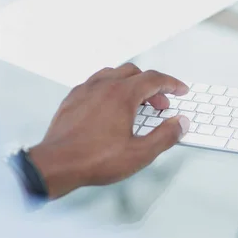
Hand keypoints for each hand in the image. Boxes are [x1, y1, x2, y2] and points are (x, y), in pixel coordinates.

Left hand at [28, 63, 190, 198]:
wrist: (57, 164)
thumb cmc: (94, 159)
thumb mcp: (140, 153)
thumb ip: (165, 136)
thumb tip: (181, 123)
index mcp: (122, 95)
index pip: (154, 79)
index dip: (171, 84)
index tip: (180, 90)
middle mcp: (104, 86)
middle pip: (135, 73)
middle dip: (153, 86)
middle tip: (161, 105)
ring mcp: (86, 90)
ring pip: (114, 74)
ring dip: (131, 84)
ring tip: (137, 103)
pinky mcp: (72, 98)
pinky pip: (96, 82)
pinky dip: (111, 87)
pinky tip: (111, 105)